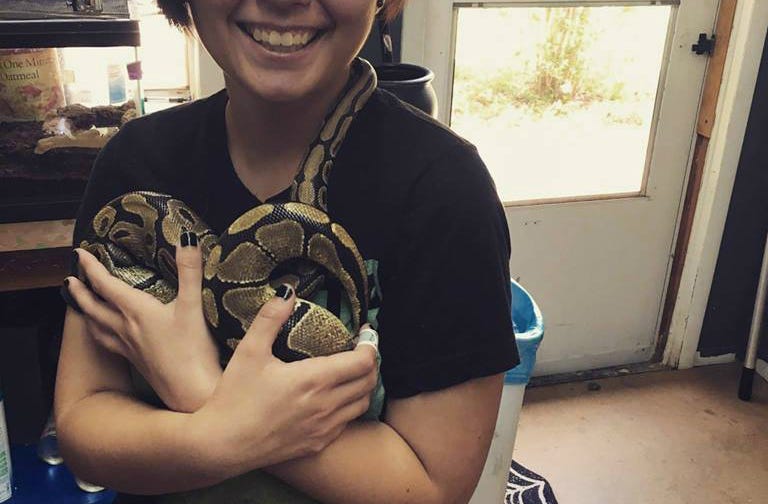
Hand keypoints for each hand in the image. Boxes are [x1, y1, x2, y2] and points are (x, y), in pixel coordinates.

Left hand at [63, 233, 220, 412]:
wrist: (192, 394)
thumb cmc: (193, 352)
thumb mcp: (194, 306)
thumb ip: (190, 270)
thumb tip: (186, 239)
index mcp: (137, 312)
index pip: (105, 284)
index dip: (91, 267)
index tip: (79, 253)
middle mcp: (126, 328)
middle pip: (92, 306)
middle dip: (79, 289)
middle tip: (69, 278)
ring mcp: (128, 347)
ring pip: (96, 326)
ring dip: (84, 311)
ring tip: (78, 303)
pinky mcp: (135, 361)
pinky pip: (107, 342)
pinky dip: (98, 331)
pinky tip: (105, 333)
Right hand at [190, 285, 378, 475]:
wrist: (222, 446)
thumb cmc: (234, 398)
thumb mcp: (249, 351)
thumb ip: (270, 318)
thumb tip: (288, 290)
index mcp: (314, 380)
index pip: (363, 361)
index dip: (370, 344)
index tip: (365, 332)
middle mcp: (326, 406)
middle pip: (369, 381)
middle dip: (371, 362)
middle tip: (361, 348)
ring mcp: (324, 428)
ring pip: (361, 404)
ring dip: (363, 385)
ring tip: (352, 371)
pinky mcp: (317, 444)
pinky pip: (346, 423)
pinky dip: (349, 406)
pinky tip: (335, 398)